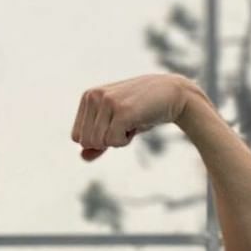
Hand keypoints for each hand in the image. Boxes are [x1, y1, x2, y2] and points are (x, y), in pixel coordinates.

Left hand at [71, 73, 193, 160]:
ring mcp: (107, 101)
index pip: (77, 137)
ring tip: (131, 122)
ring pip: (98, 143)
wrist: (173, 94)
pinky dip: (125, 141)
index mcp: (88, 96)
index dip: (98, 139)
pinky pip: (113, 142)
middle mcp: (93, 96)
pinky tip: (136, 124)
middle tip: (125, 124)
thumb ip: (97, 142)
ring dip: (118, 140)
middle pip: (86, 142)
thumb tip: (83, 156)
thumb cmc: (142, 111)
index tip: (115, 124)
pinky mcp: (122, 110)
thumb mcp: (115, 125)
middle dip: (107, 141)